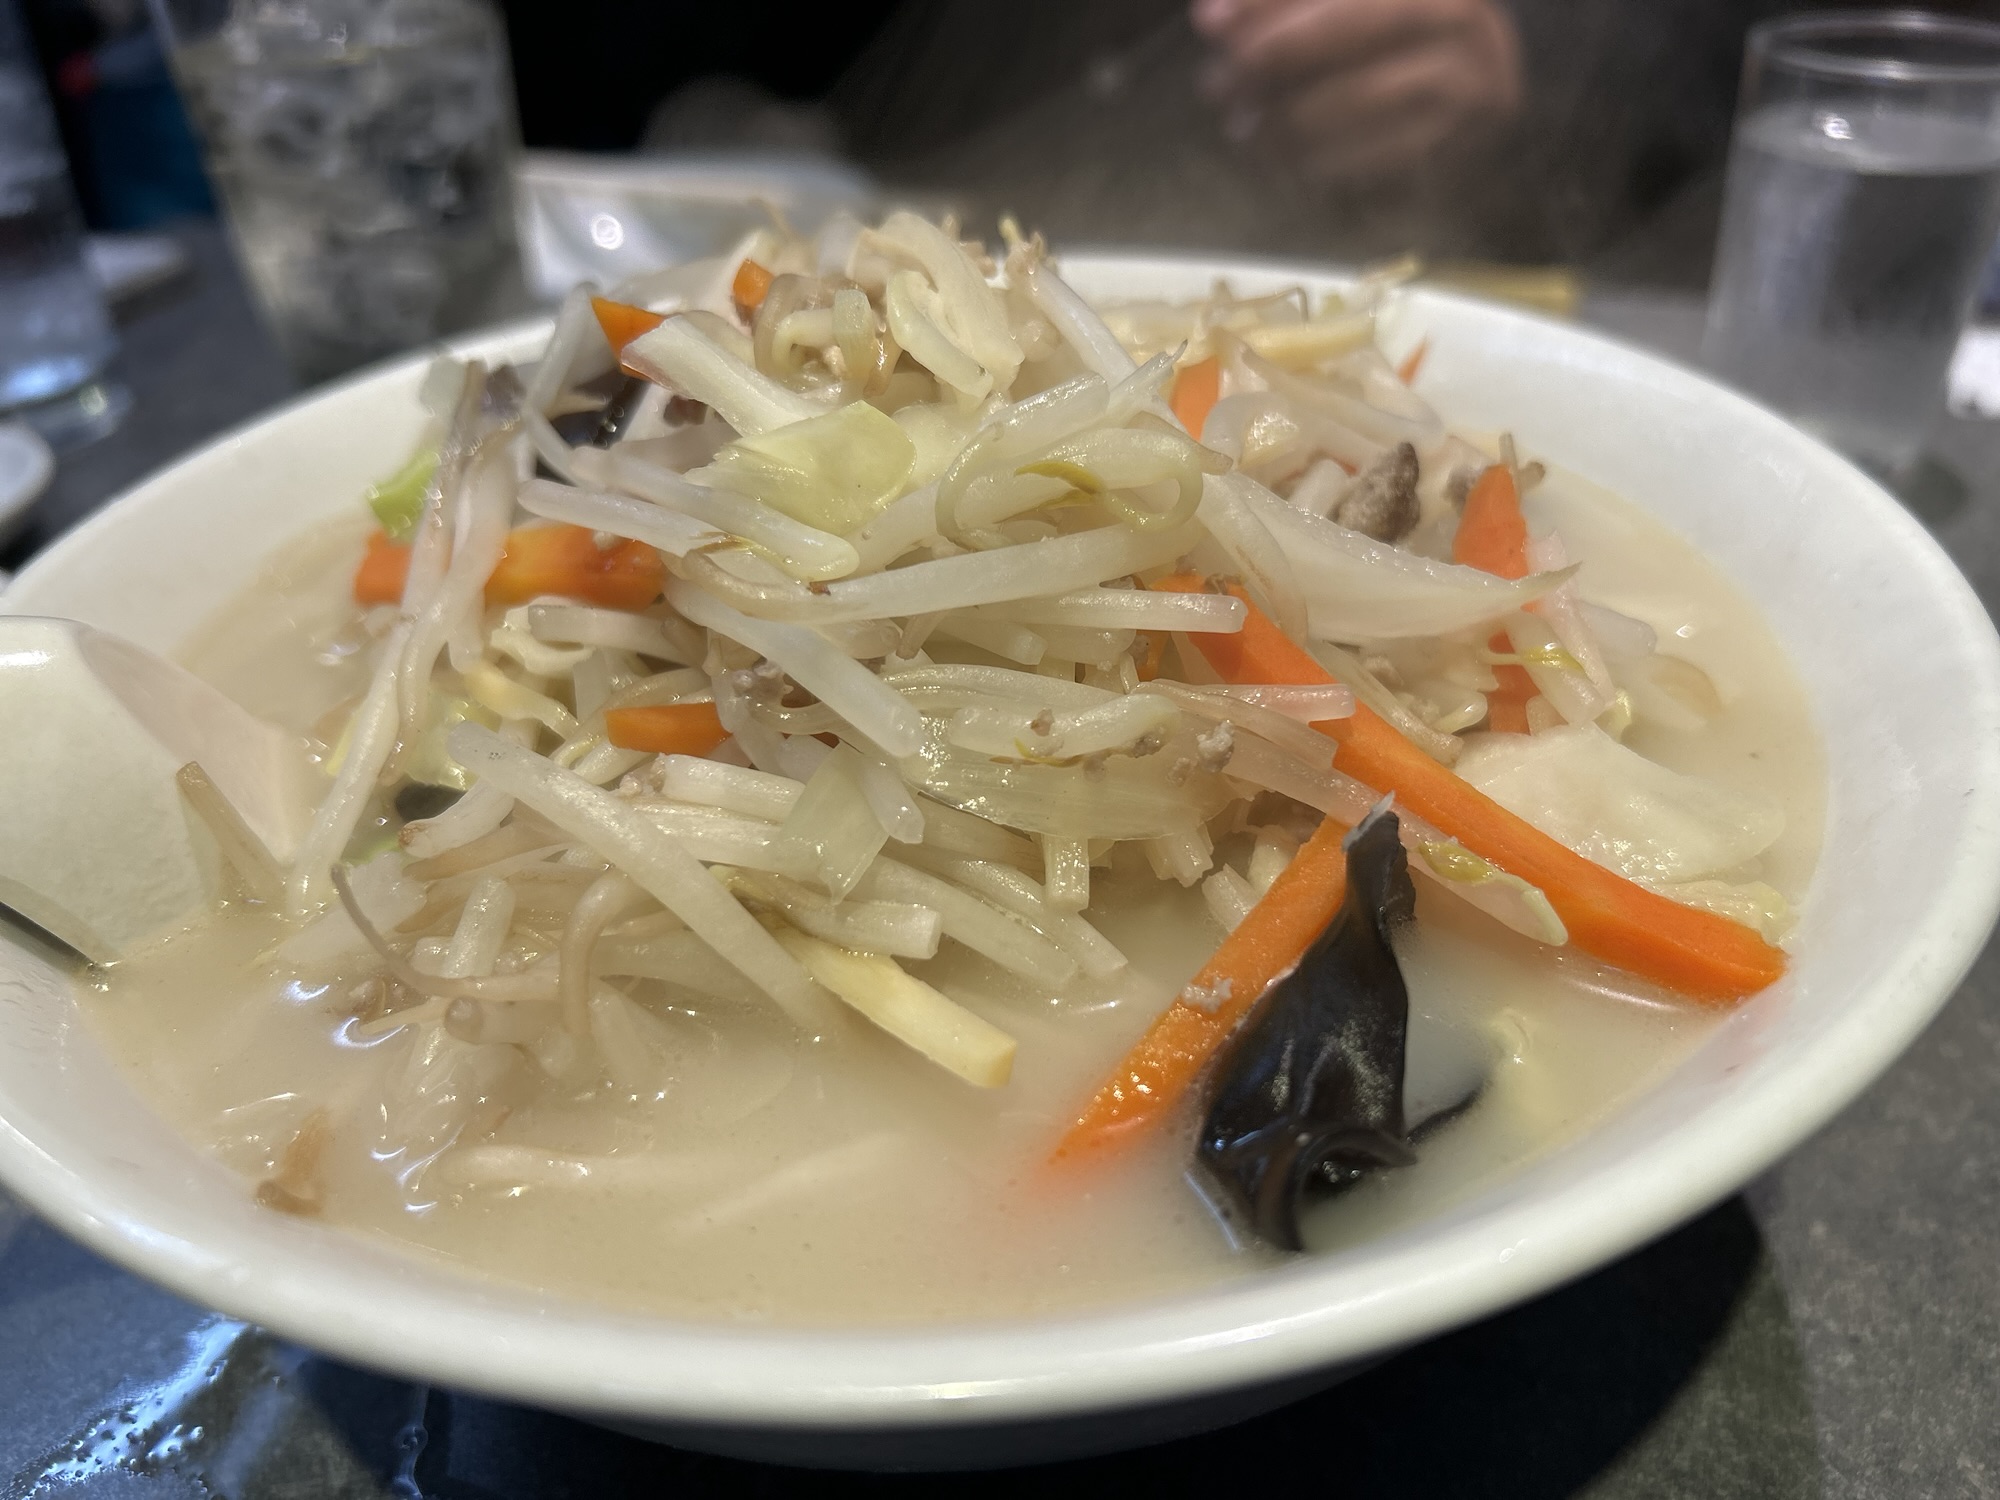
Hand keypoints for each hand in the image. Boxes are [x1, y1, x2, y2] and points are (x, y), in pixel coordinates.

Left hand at [1191, 0, 1523, 183]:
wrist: (1478, 94)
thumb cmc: (1388, 45)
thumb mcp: (1340, 14)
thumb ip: (1281, 8)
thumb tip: (1210, 20)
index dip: (1267, 0)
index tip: (1207, 25)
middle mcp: (1458, 18)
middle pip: (1350, 25)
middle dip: (1271, 57)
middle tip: (1217, 86)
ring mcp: (1471, 85)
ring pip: (1362, 97)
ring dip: (1287, 120)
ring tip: (1244, 132)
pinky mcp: (1462, 149)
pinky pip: (1379, 162)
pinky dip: (1322, 165)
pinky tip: (1285, 166)